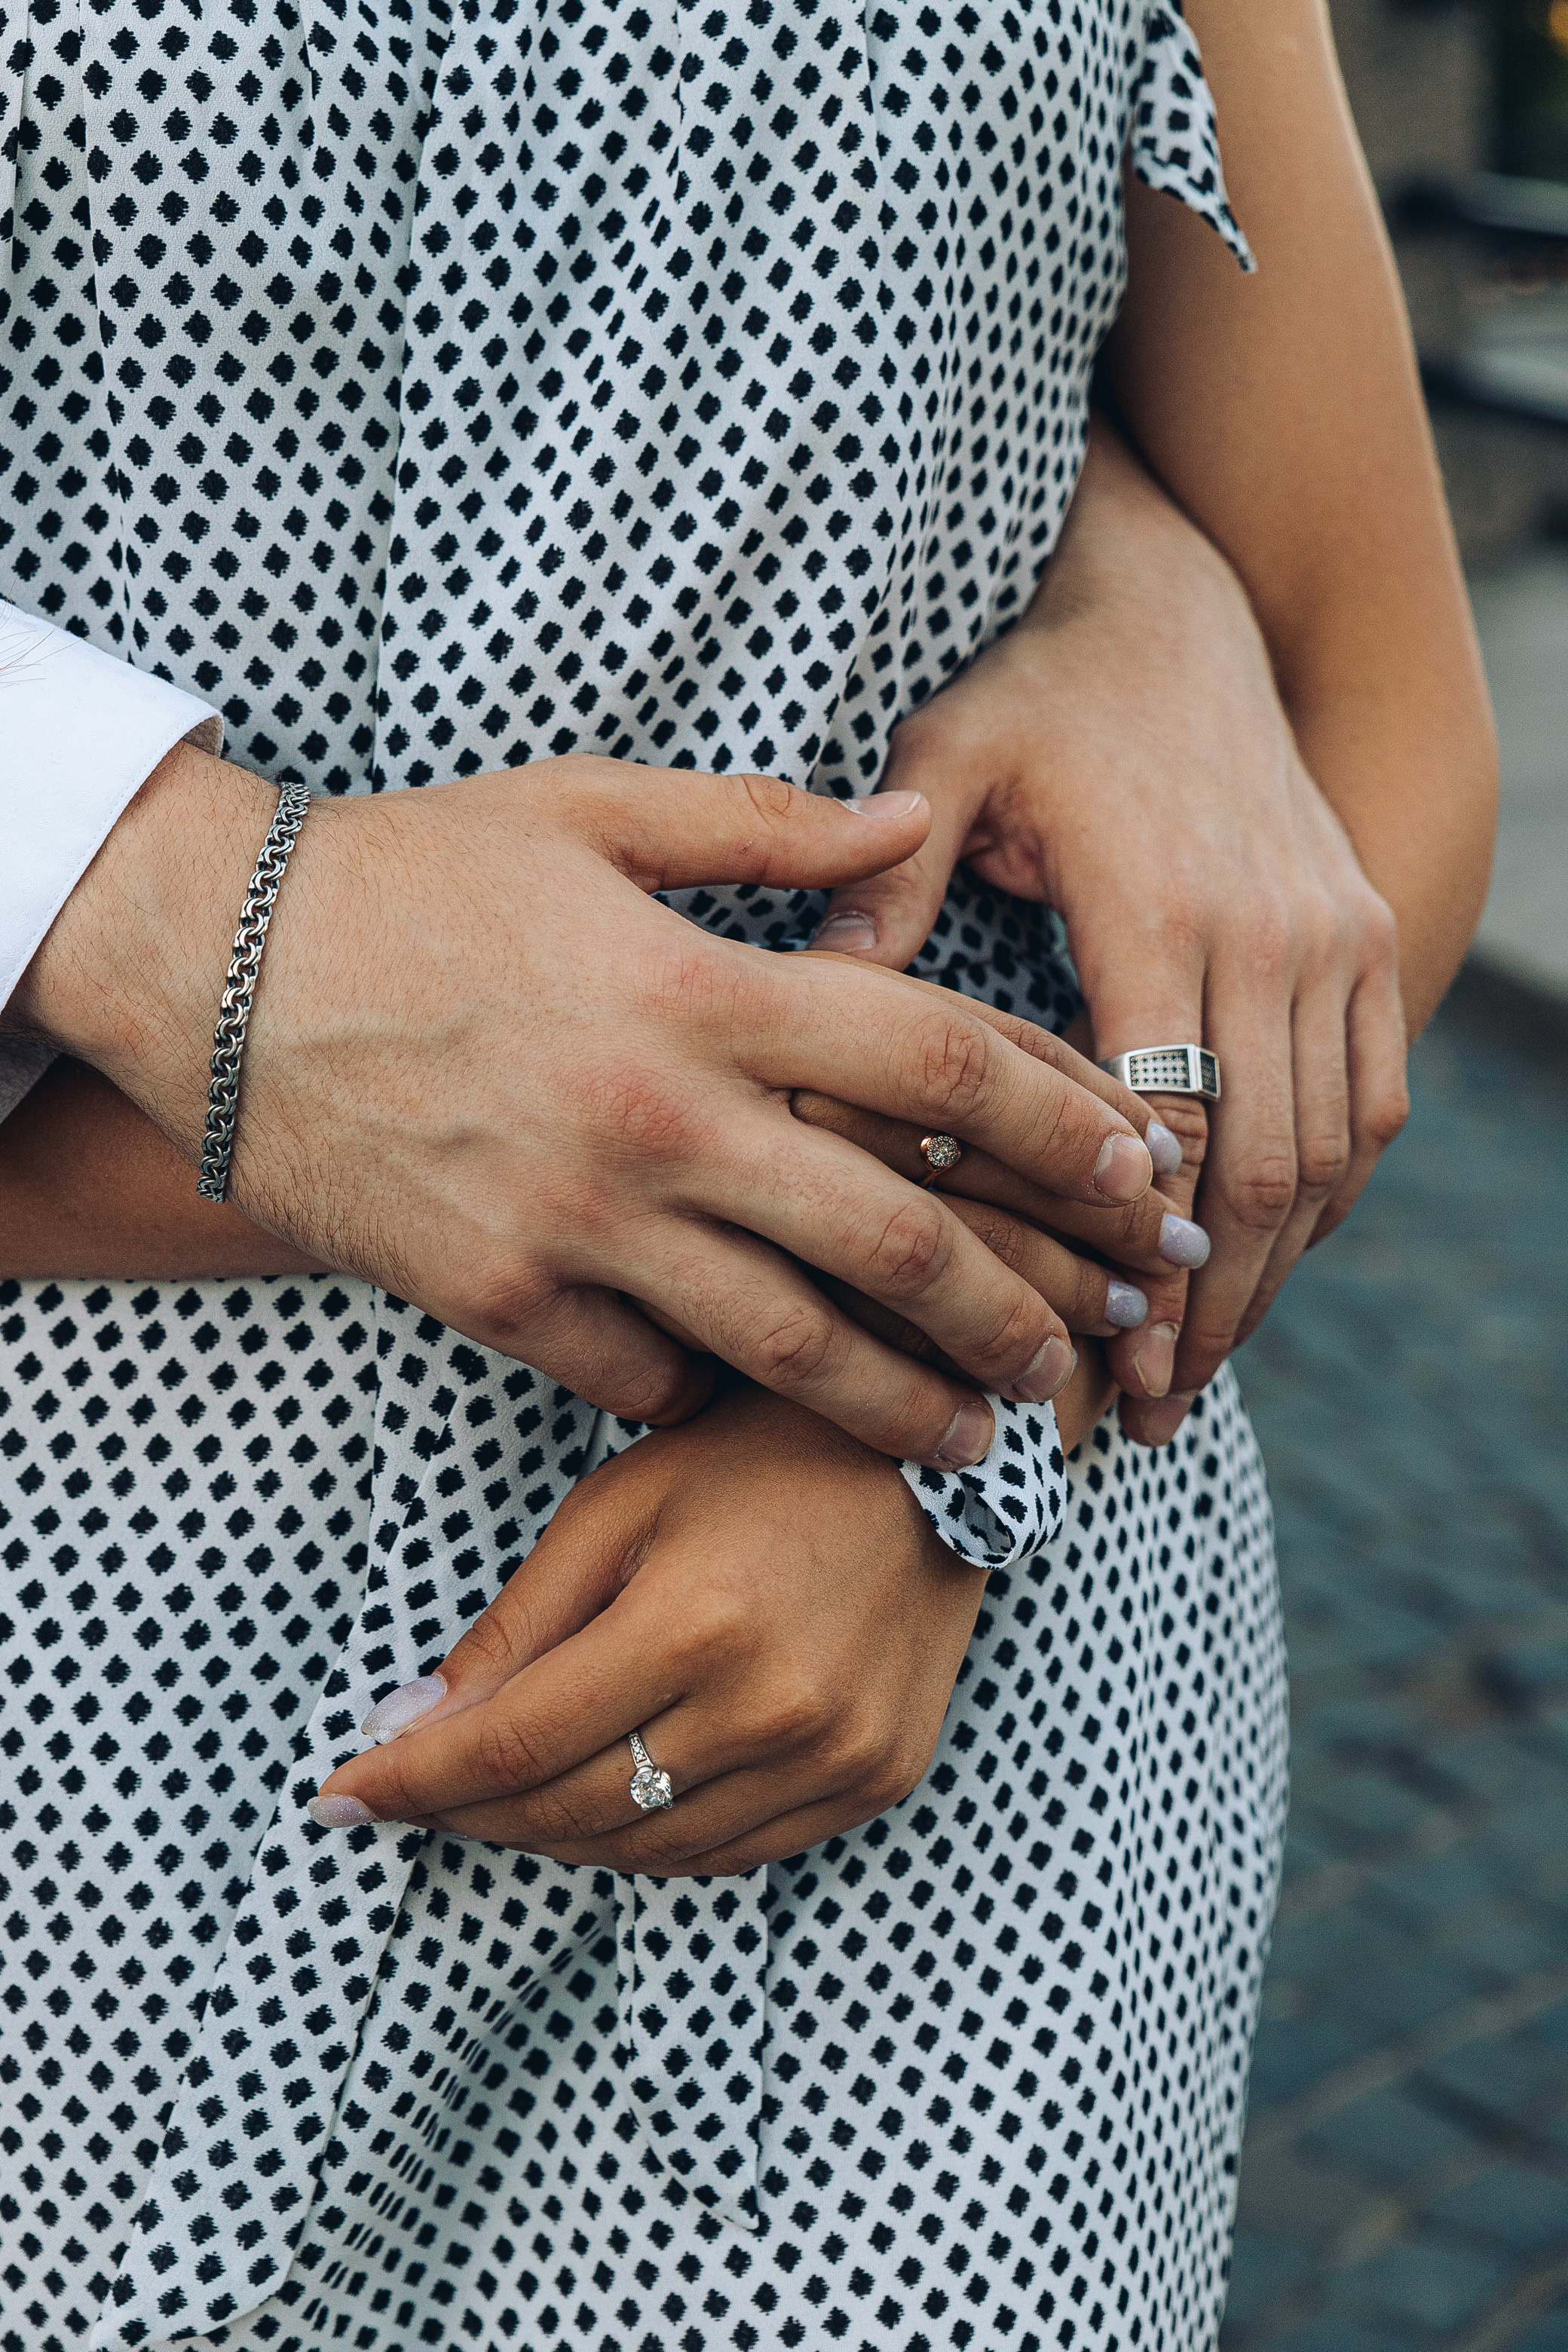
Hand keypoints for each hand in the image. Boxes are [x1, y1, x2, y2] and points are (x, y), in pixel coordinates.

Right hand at [10, 744, 1171, 1464]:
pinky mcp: (493, 1296)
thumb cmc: (410, 873)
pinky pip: (640, 1380)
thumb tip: (908, 822)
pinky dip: (708, 1395)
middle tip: (1093, 1351)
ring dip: (906, 1404)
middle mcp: (657, 1122)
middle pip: (893, 1242)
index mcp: (699, 991)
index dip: (1061, 1123)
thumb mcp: (587, 807)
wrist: (209, 968)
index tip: (1136, 1174)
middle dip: (1020, 1308)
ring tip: (984, 1440)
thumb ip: (764, 826)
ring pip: (787, 1347)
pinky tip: (758, 1408)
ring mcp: (574, 1223)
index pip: (935, 1065)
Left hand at [308, 1383, 990, 1873]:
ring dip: (551, 1836)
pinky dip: (651, 1843)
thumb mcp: (618, 1505)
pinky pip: (732, 1854)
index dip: (413, 1780)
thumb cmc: (760, 1457)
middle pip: (571, 1811)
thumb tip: (409, 1722)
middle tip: (406, 1795)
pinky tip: (605, 1802)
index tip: (338, 1798)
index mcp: (694, 1622)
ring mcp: (834, 1755)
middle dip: (467, 1813)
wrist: (936, 1458)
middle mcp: (771, 1707)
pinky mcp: (879, 1777)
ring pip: (648, 1851)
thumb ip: (518, 1623)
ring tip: (495, 1799)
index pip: (514, 1743)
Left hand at [809, 419, 1408, 1440]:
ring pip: (1332, 1149)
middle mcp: (1272, 930)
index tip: (1096, 1359)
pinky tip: (1266, 1263)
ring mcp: (1334, 934)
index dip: (1135, 1255)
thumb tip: (807, 993)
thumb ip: (884, 876)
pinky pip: (1373, 1096)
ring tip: (1201, 1369)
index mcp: (1161, 903)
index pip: (1165, 1120)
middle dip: (1209, 1305)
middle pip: (1260, 1164)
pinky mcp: (1366, 932)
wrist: (1175, 607)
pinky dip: (1330, 1193)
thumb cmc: (1037, 693)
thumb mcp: (942, 756)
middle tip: (1146, 1409)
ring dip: (1276, 1271)